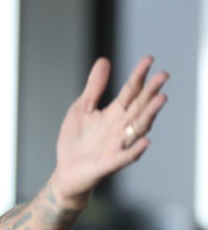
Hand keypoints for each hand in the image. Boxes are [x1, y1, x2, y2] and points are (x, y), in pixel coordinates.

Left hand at [54, 56, 167, 207]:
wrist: (65, 171)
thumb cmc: (75, 140)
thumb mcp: (82, 108)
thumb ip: (94, 87)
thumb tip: (104, 60)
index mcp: (114, 113)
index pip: (131, 91)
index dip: (139, 75)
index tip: (149, 59)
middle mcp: (121, 127)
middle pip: (139, 106)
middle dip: (151, 92)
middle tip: (163, 76)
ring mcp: (119, 144)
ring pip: (139, 128)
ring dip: (150, 115)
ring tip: (160, 100)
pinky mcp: (112, 162)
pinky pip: (127, 156)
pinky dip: (136, 149)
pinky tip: (145, 141)